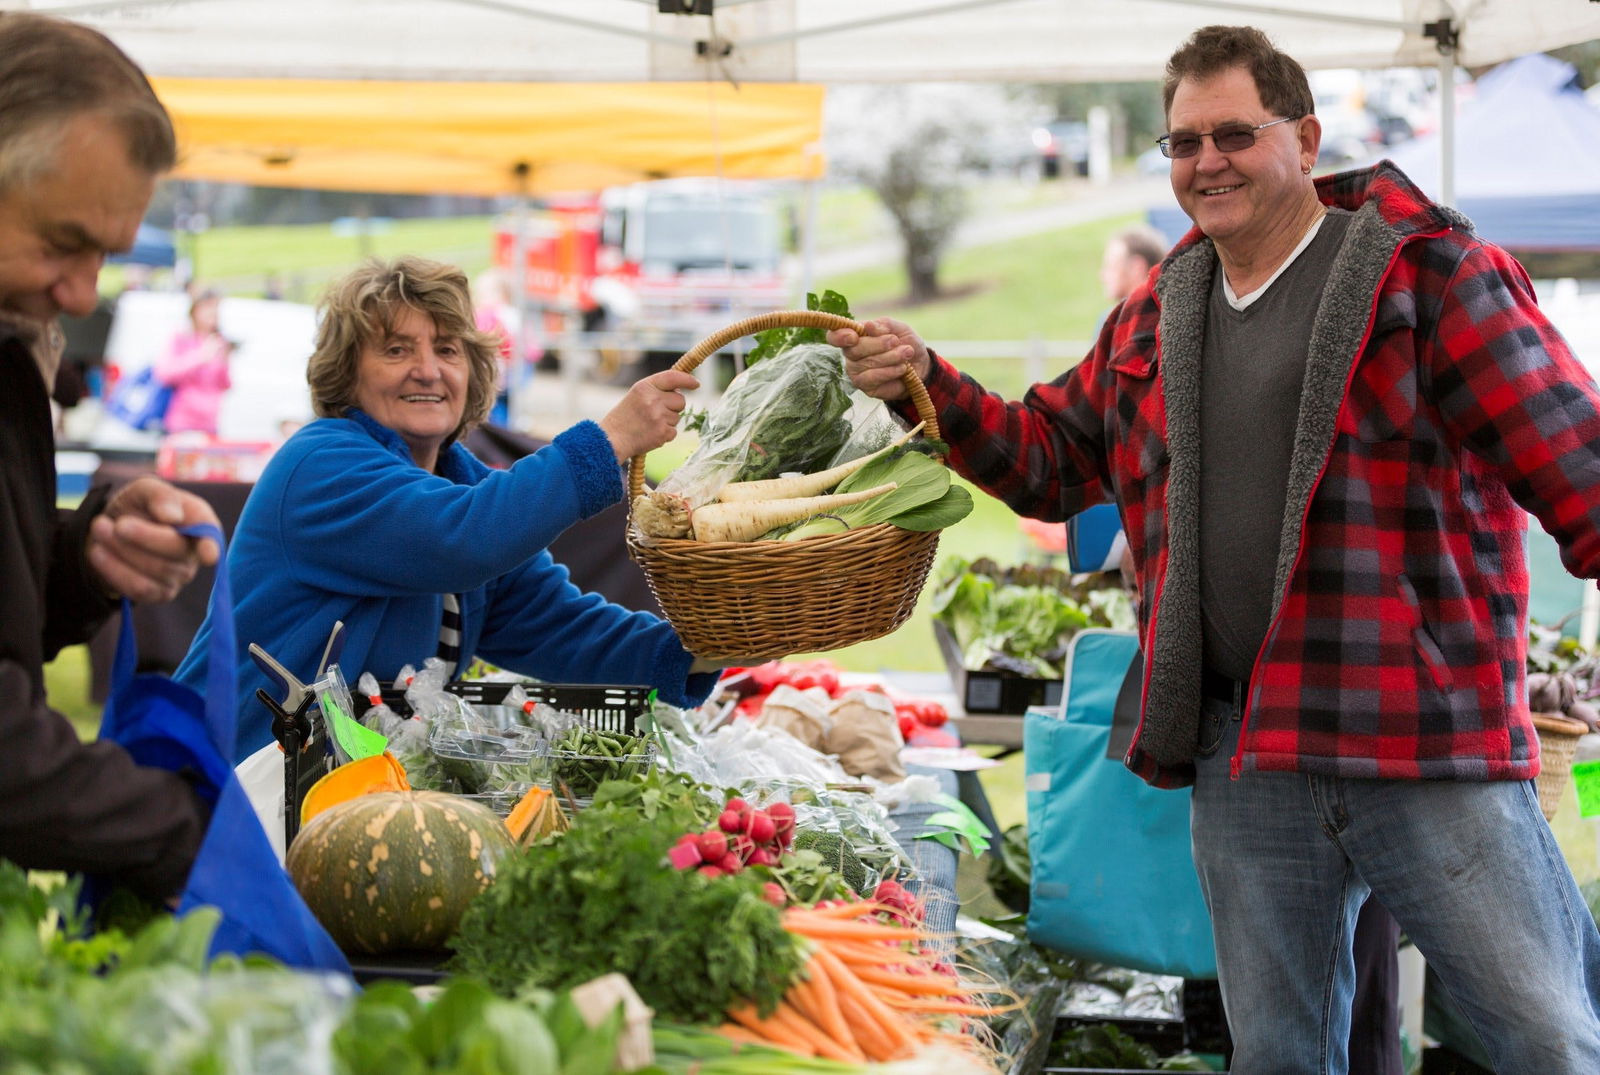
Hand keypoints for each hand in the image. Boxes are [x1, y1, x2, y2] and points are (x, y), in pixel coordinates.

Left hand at [87, 477, 221, 603]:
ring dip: (120, 549)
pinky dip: (113, 568)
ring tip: (99, 527)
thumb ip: (160, 496)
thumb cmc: (138, 507)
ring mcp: (179, 577)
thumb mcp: (144, 490)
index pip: (211, 536)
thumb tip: (171, 517)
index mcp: (200, 523)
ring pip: (153, 570)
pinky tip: (98, 551)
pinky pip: (138, 588)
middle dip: (142, 536)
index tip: (207, 555)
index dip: (210, 546)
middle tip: (114, 523)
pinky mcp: (159, 594)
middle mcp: (195, 552)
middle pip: (176, 551)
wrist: (111, 531)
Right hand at [598, 369, 700, 462]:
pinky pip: (674, 431)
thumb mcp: (636, 395)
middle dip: (674, 406)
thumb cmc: (624, 418)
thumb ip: (656, 390)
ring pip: (677, 417)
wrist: (611, 440)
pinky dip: (665, 434)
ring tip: (649, 424)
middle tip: (657, 413)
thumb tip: (680, 390)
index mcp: (644, 387)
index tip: (695, 384)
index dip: (687, 380)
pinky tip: (651, 434)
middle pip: (680, 400)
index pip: (672, 377)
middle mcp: (653, 399)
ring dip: (668, 421)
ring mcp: (658, 416)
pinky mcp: (662, 432)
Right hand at [826, 318, 930, 401]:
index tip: (854, 336)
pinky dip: (890, 371)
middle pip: (853, 350)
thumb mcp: (898, 328)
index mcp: (854, 336)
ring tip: (906, 353)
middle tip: (895, 341)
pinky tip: (903, 368)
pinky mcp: (866, 387)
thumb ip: (883, 325)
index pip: (834, 337)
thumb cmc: (904, 343)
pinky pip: (873, 378)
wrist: (920, 364)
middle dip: (877, 344)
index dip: (839, 336)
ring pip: (866, 363)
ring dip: (890, 357)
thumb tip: (868, 325)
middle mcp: (851, 355)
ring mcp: (856, 373)